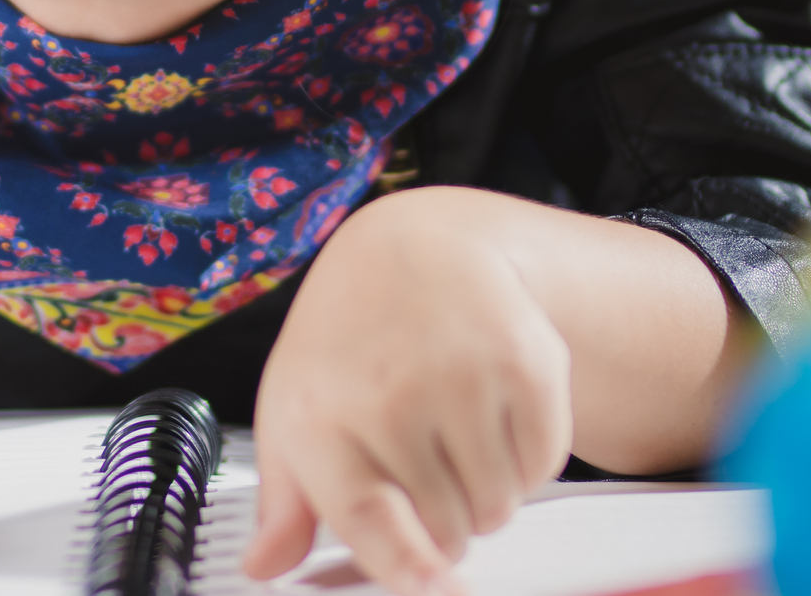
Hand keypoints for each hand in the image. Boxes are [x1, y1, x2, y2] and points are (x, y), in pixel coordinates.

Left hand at [242, 188, 572, 595]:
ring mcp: (460, 377)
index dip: (406, 570)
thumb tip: (267, 567)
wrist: (416, 249)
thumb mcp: (294, 409)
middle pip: (446, 531)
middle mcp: (388, 394)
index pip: (368, 522)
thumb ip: (286, 502)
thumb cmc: (348, 340)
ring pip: (499, 506)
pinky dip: (527, 459)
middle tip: (422, 461)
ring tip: (452, 431)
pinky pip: (543, 465)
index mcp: (318, 414)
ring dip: (486, 492)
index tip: (431, 588)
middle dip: (442, 519)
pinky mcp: (526, 364)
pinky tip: (491, 411)